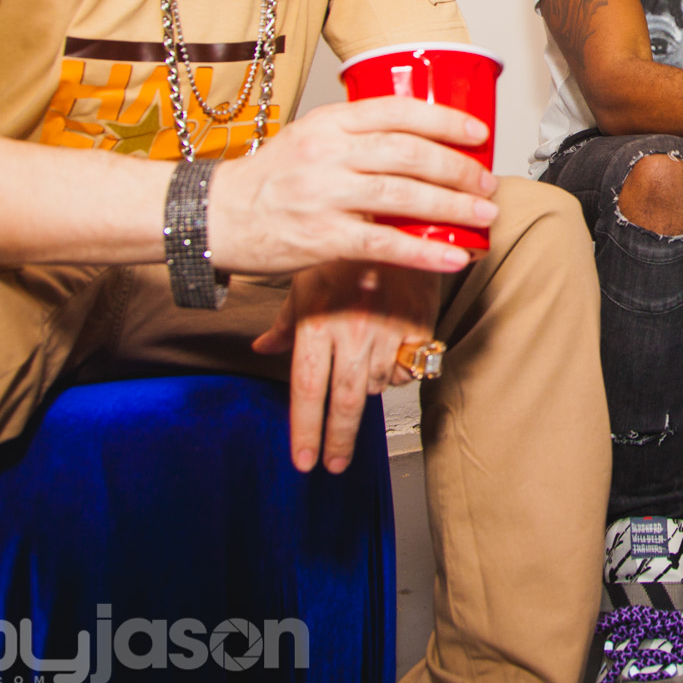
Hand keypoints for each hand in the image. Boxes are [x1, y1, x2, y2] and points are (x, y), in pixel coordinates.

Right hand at [208, 95, 497, 274]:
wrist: (214, 217)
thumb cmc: (268, 179)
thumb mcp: (307, 138)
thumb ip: (356, 136)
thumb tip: (419, 142)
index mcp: (328, 123)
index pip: (398, 111)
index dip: (445, 121)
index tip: (477, 133)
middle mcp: (328, 153)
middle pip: (410, 154)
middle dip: (458, 169)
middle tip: (486, 182)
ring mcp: (325, 196)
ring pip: (404, 197)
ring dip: (453, 207)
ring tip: (483, 216)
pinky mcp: (322, 239)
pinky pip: (385, 244)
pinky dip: (425, 252)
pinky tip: (453, 257)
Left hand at [252, 260, 440, 472]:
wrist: (398, 216)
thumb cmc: (344, 245)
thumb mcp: (304, 278)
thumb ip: (286, 321)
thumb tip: (263, 347)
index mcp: (319, 322)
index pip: (308, 390)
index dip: (306, 431)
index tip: (305, 460)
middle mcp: (353, 332)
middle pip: (346, 403)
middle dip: (339, 441)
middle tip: (334, 465)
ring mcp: (389, 331)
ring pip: (378, 386)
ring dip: (367, 394)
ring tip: (358, 382)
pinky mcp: (420, 326)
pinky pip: (407, 367)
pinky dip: (395, 371)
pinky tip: (387, 357)